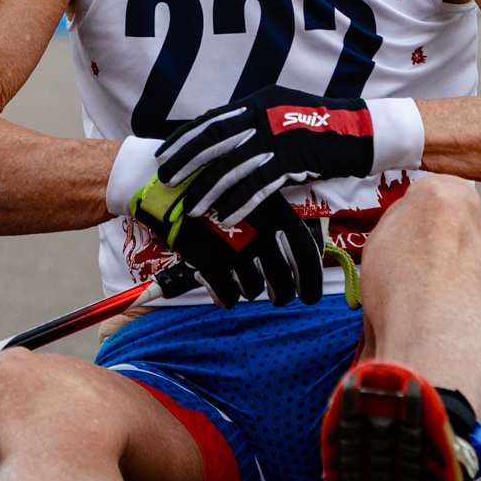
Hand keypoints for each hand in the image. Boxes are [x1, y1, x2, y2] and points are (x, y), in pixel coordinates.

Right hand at [131, 175, 324, 305]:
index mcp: (276, 211)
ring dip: (251, 291)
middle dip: (282, 294)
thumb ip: (276, 221)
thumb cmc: (214, 186)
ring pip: (253, 289)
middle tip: (279, 296)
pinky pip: (226, 294)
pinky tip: (223, 289)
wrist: (168, 183)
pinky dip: (226, 296)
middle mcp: (259, 232)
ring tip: (243, 280)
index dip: (311, 282)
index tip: (308, 295)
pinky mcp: (208, 261)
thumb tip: (297, 253)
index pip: (306, 255)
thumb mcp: (252, 193)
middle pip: (282, 280)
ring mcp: (234, 248)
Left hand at [157, 85, 376, 223]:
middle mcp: (263, 115)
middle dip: (186, 162)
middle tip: (165, 180)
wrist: (362, 130)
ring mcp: (278, 136)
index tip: (164, 154)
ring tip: (191, 207)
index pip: (211, 120)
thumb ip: (254, 126)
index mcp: (258, 102)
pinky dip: (240, 202)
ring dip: (209, 189)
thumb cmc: (321, 126)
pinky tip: (225, 217)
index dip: (184, 138)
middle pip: (214, 141)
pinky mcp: (294, 159)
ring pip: (233, 166)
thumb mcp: (282, 115)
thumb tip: (223, 145)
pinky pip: (259, 185)